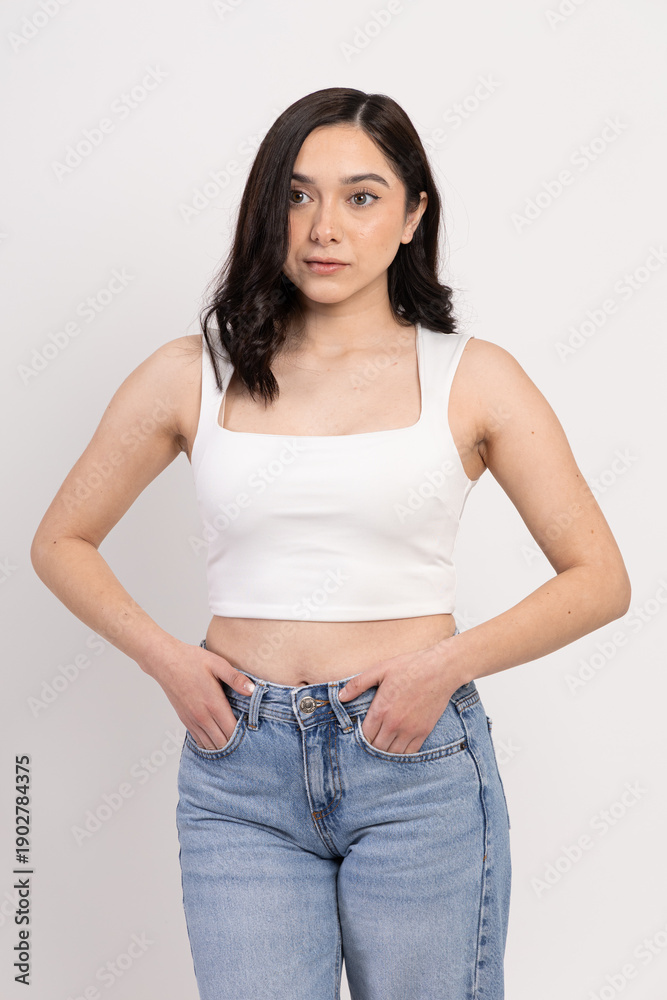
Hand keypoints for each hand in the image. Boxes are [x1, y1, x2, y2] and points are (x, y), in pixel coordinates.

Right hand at [142, 639, 255, 750]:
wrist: (165, 662)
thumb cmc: (192, 660)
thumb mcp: (217, 664)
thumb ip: (236, 678)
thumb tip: (253, 690)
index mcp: (213, 704)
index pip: (232, 732)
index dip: (244, 735)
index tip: (252, 730)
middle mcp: (202, 717)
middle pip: (222, 743)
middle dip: (235, 743)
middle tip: (246, 736)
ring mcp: (192, 720)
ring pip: (210, 745)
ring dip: (222, 745)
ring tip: (233, 737)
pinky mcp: (185, 720)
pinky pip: (199, 740)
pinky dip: (209, 743)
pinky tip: (217, 737)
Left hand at [338, 640, 465, 753]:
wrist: (441, 670)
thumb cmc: (410, 667)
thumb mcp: (380, 670)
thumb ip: (358, 684)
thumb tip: (340, 696)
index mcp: (381, 710)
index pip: (364, 736)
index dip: (360, 737)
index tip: (360, 733)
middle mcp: (394, 724)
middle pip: (377, 748)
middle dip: (371, 746)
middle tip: (370, 740)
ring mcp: (410, 730)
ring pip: (393, 753)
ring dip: (385, 752)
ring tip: (382, 745)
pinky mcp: (424, 732)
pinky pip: (410, 752)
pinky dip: (401, 753)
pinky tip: (397, 747)